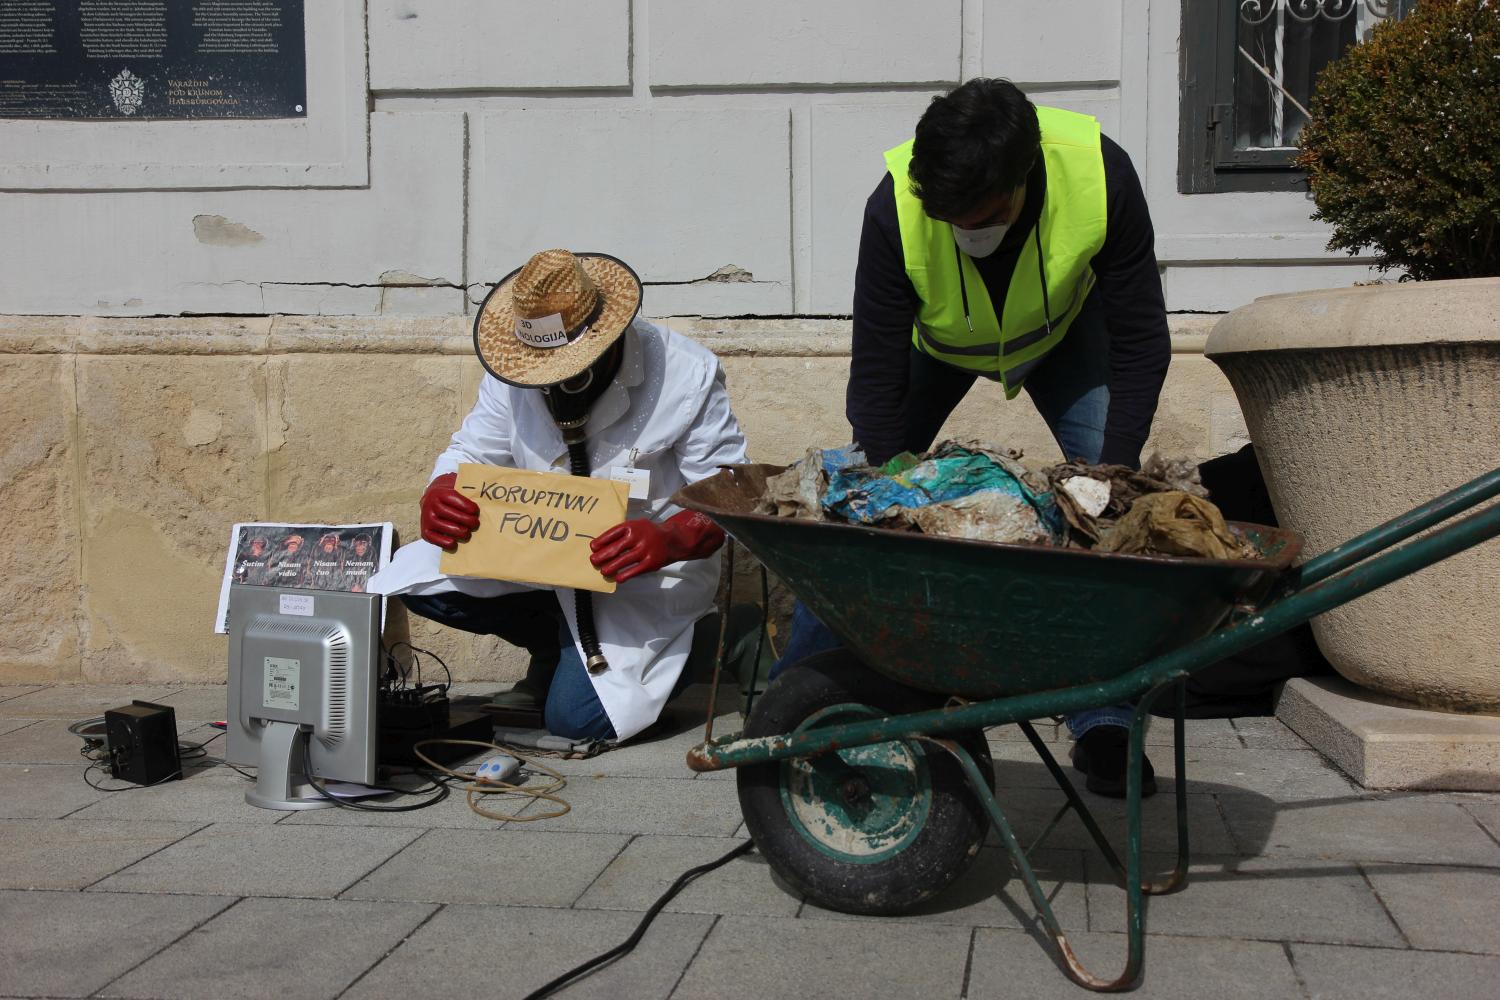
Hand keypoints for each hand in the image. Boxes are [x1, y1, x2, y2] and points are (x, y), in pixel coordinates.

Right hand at [420, 472, 479, 550]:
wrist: (431, 499)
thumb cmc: (450, 496)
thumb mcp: (456, 487)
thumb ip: (466, 491)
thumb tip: (484, 497)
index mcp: (439, 492)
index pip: (453, 498)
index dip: (466, 506)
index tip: (476, 511)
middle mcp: (430, 504)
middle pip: (449, 513)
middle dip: (465, 520)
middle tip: (475, 524)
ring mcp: (426, 518)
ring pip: (443, 526)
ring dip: (458, 532)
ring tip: (467, 533)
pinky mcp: (424, 531)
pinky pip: (433, 538)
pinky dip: (445, 542)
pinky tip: (455, 543)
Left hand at [589, 510, 724, 583]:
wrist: (672, 540)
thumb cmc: (649, 533)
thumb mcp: (637, 526)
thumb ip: (622, 533)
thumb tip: (602, 545)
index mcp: (633, 526)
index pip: (613, 533)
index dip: (601, 541)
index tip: (593, 547)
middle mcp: (639, 537)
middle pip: (616, 548)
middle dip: (602, 556)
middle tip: (593, 561)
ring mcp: (645, 550)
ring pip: (623, 560)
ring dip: (611, 567)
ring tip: (603, 571)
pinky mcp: (651, 562)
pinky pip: (635, 570)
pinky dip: (625, 575)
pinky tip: (617, 578)